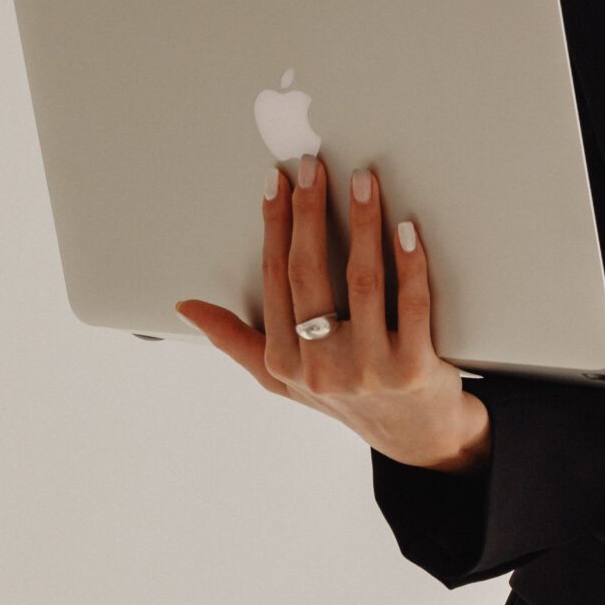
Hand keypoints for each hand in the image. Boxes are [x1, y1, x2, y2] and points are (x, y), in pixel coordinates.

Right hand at [175, 156, 491, 471]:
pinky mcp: (414, 367)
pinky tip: (406, 229)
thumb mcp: (285, 378)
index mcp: (285, 362)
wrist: (419, 438)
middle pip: (310, 273)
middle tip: (313, 167)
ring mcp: (369, 369)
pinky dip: (409, 263)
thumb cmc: (347, 395)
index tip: (277, 181)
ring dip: (362, 223)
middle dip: (309, 212)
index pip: (275, 278)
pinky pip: (412, 303)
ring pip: (362, 281)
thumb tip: (185, 307)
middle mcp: (321, 368)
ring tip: (363, 182)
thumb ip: (238, 340)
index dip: (274, 224)